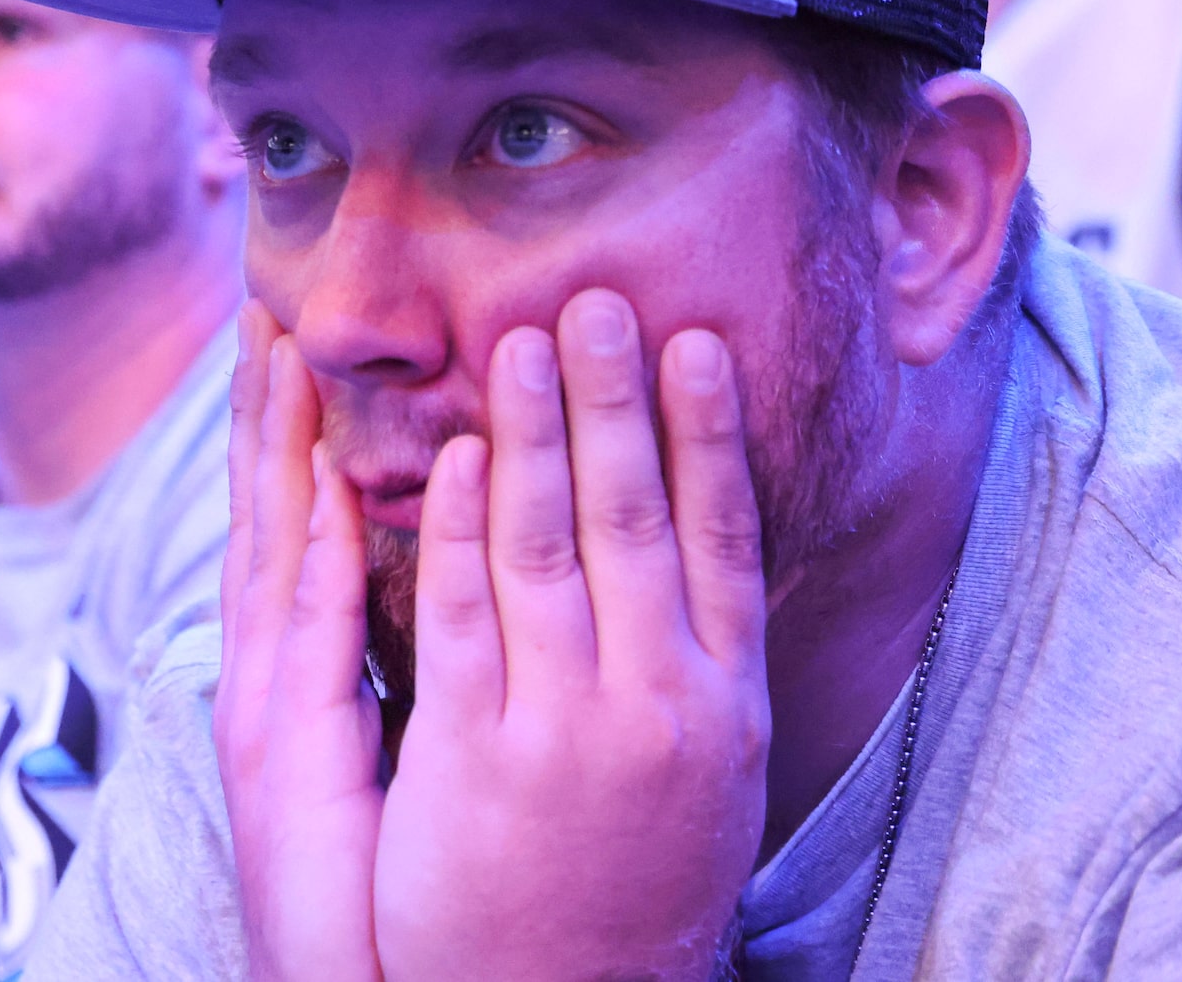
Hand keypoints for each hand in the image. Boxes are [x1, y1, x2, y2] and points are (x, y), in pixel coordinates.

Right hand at [217, 302, 387, 981]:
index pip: (287, 521)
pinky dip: (309, 555)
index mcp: (288, 667)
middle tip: (266, 305)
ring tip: (277, 349)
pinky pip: (305, 633)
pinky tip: (318, 484)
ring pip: (269, 548)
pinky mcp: (283, 751)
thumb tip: (410, 578)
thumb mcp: (389, 749)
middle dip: (262, 408)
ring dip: (274, 445)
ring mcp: (264, 707)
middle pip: (262, 512)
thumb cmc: (389, 889)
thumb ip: (375, 661)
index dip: (281, 427)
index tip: (288, 335)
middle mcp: (266, 673)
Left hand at [373, 291, 767, 981]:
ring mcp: (567, 728)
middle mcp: (659, 705)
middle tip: (597, 301)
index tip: (699, 343)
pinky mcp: (476, 756)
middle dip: (616, 400)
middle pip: (638, 519)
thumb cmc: (640, 881)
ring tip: (521, 340)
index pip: (725, 540)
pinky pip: (464, 614)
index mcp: (725, 704)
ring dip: (536, 432)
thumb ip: (705, 666)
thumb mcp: (713, 775)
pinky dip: (460, 526)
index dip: (710, 435)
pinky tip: (456, 459)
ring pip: (550, 546)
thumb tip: (711, 559)